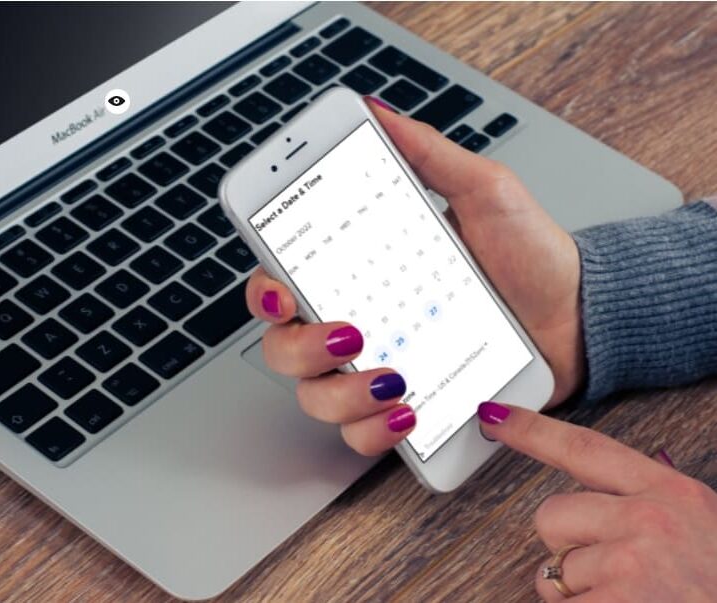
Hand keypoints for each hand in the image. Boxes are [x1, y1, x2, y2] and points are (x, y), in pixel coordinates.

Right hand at [245, 99, 584, 454]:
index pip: (282, 282)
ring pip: (315, 398)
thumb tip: (378, 113)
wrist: (578, 315)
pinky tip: (408, 410)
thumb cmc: (529, 255)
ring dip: (343, 395)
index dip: (265, 292)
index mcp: (358, 272)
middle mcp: (356, 323)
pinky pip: (362, 435)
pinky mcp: (404, 408)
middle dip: (302, 349)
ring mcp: (376, 370)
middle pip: (283, 348)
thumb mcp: (483, 191)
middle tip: (352, 335)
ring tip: (396, 380)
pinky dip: (375, 430)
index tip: (284, 293)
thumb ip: (427, 155)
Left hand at [478, 401, 716, 601]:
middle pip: (550, 516)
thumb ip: (651, 511)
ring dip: (578, 597)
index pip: (586, 449)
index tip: (494, 416)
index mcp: (673, 495)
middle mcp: (649, 521)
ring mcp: (630, 566)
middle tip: (617, 579)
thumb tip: (593, 499)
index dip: (534, 431)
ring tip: (633, 602)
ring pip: (551, 573)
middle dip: (567, 549)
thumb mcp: (704, 534)